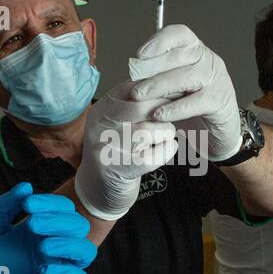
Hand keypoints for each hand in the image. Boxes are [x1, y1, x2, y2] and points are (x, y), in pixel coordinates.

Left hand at [0, 182, 97, 273]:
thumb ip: (5, 207)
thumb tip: (27, 186)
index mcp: (39, 230)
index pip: (62, 209)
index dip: (51, 203)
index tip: (29, 205)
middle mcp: (52, 247)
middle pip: (78, 225)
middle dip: (58, 221)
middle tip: (33, 225)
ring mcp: (58, 270)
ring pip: (86, 250)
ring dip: (68, 243)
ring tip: (42, 246)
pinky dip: (67, 271)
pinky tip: (44, 268)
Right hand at [74, 82, 179, 219]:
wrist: (97, 189)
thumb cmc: (114, 151)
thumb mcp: (115, 122)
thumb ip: (133, 104)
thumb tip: (168, 84)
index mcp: (101, 109)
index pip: (133, 88)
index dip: (158, 89)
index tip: (175, 93)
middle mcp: (101, 126)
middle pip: (144, 107)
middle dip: (166, 111)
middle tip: (174, 115)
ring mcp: (109, 148)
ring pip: (151, 129)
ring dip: (166, 132)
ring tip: (165, 135)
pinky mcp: (122, 169)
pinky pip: (156, 154)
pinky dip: (166, 151)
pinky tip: (165, 150)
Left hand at [128, 24, 240, 161]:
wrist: (218, 130)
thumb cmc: (191, 105)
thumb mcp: (172, 88)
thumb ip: (156, 79)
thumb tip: (132, 79)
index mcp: (195, 51)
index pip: (180, 34)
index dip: (160, 41)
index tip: (140, 55)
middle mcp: (207, 60)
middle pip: (179, 55)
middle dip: (152, 68)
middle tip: (132, 84)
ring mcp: (216, 80)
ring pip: (186, 77)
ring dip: (159, 85)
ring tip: (139, 96)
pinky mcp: (219, 101)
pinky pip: (196, 102)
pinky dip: (175, 108)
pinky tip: (159, 114)